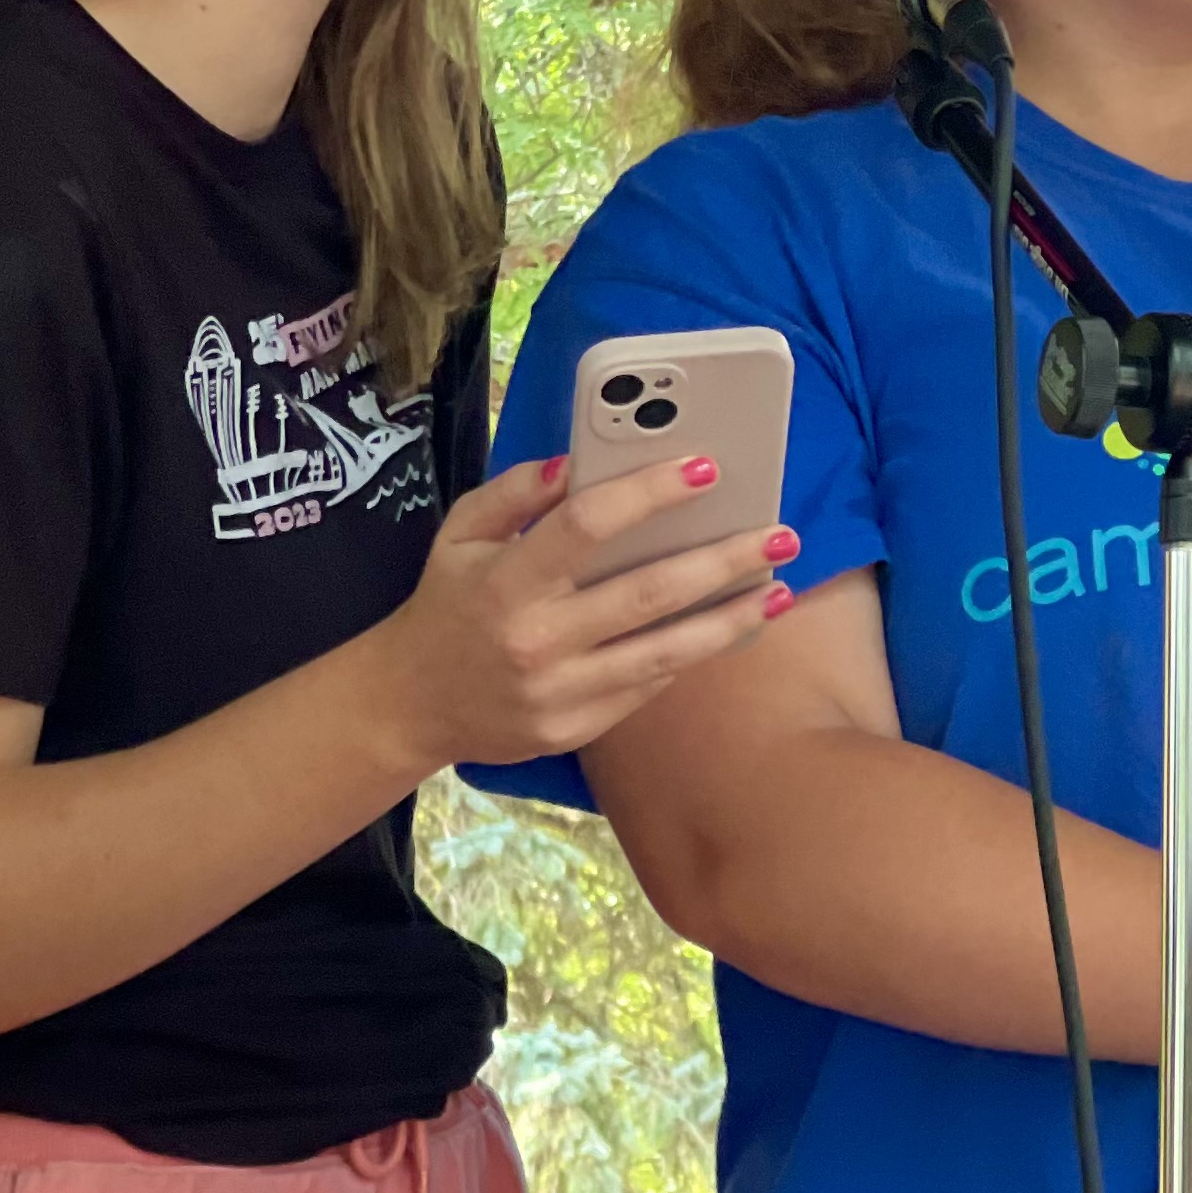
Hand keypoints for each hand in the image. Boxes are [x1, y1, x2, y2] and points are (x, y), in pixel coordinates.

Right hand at [379, 453, 795, 770]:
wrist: (411, 704)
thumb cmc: (446, 603)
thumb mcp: (459, 533)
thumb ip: (515, 491)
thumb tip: (577, 461)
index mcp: (505, 582)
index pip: (587, 526)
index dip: (649, 493)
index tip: (706, 467)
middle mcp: (535, 640)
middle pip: (646, 594)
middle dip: (722, 562)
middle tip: (780, 534)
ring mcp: (558, 693)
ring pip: (663, 653)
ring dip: (730, 620)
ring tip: (781, 589)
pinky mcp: (574, 731)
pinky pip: (647, 687)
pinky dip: (693, 654)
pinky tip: (732, 627)